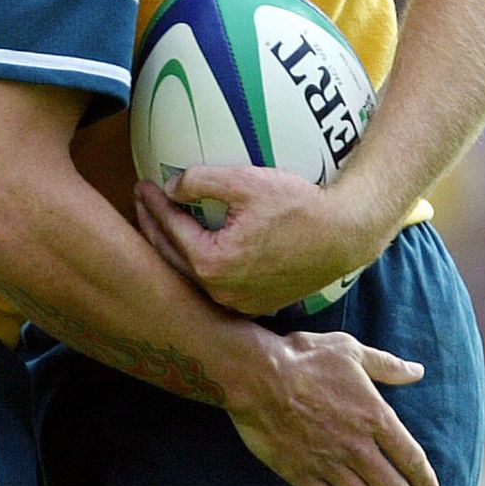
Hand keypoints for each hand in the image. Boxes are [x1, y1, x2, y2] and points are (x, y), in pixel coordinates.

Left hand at [134, 165, 382, 317]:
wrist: (343, 235)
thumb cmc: (298, 207)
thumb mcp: (244, 182)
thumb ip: (199, 181)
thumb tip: (172, 187)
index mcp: (214, 264)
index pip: (171, 229)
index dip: (154, 204)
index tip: (142, 185)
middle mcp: (222, 292)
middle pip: (173, 258)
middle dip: (153, 227)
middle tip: (141, 201)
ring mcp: (240, 303)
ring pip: (192, 275)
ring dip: (173, 248)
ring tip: (159, 223)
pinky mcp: (257, 304)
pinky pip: (216, 285)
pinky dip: (198, 265)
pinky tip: (194, 247)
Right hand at [229, 328, 437, 485]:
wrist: (258, 374)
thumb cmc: (305, 357)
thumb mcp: (350, 351)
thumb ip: (387, 365)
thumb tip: (418, 371)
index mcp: (375, 416)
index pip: (412, 459)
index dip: (425, 480)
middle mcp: (357, 447)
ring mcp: (330, 463)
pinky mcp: (302, 473)